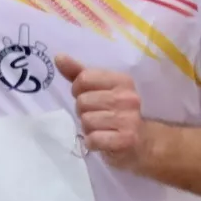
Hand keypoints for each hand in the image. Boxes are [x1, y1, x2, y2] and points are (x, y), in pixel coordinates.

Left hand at [54, 55, 146, 171]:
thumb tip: (58, 57)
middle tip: (98, 117)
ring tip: (101, 129)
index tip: (89, 98)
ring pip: (86, 121)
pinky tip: (103, 141)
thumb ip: (78, 73)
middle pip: (82, 101)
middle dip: (84, 111)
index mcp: (122, 81)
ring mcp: (129, 119)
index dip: (78, 90)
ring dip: (88, 128)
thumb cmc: (115, 113)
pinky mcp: (126, 140)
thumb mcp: (99, 89)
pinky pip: (93, 139)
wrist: (142, 143)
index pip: (84, 78)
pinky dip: (93, 143)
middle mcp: (128, 97)